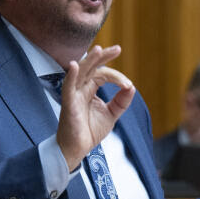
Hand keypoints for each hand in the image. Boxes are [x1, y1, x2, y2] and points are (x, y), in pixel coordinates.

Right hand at [56, 45, 134, 170]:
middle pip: (92, 67)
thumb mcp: (111, 114)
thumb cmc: (89, 131)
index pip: (103, 74)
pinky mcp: (68, 104)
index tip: (128, 86)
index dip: (117, 77)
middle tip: (117, 48)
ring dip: (90, 61)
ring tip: (99, 50)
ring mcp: (73, 94)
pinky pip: (68, 87)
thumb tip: (132, 87)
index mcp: (90, 89)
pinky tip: (75, 65)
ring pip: (81, 72)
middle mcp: (81, 88)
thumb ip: (121, 101)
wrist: (78, 149)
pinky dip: (71, 76)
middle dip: (104, 57)